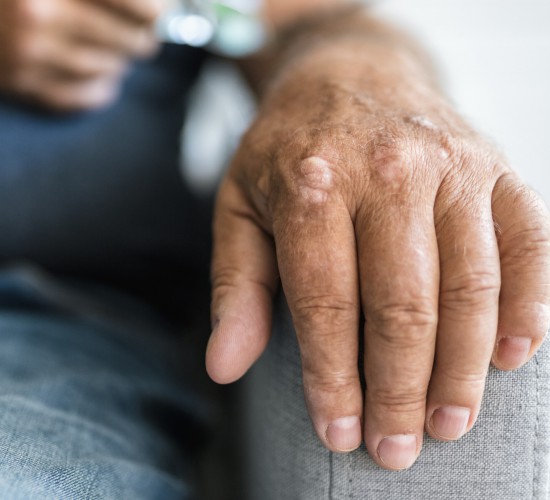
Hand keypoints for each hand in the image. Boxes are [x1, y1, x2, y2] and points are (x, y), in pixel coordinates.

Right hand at [0, 0, 160, 110]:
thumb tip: (155, 9)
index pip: (139, 6)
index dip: (156, 10)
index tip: (159, 12)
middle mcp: (40, 16)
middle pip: (132, 41)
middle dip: (142, 36)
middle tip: (143, 32)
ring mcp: (28, 54)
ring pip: (110, 69)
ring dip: (119, 59)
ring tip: (117, 48)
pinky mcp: (20, 82)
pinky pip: (81, 96)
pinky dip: (100, 87)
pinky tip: (104, 76)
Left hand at [206, 39, 549, 469]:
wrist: (351, 73)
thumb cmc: (290, 149)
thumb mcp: (239, 205)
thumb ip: (235, 285)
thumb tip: (223, 366)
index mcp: (313, 184)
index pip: (326, 305)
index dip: (332, 380)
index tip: (338, 432)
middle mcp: (389, 171)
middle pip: (402, 306)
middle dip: (399, 390)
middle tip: (397, 449)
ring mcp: (452, 167)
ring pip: (470, 287)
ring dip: (462, 369)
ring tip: (448, 423)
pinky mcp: (496, 168)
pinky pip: (528, 245)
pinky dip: (528, 307)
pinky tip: (512, 359)